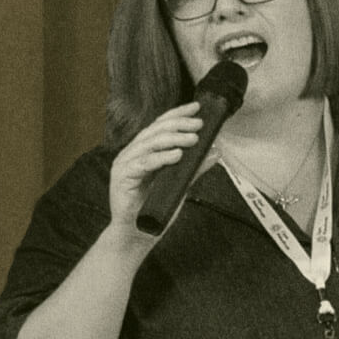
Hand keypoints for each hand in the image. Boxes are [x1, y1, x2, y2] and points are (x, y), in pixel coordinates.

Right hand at [107, 104, 201, 233]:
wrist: (138, 231)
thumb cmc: (157, 206)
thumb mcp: (180, 183)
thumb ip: (194, 167)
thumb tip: (215, 151)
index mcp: (145, 150)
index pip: (160, 126)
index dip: (177, 115)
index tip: (197, 107)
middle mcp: (133, 153)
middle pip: (155, 131)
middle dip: (178, 125)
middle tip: (199, 124)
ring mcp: (125, 164)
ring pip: (149, 144)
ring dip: (172, 139)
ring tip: (192, 139)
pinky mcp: (122, 177)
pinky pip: (143, 164)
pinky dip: (160, 158)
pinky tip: (176, 155)